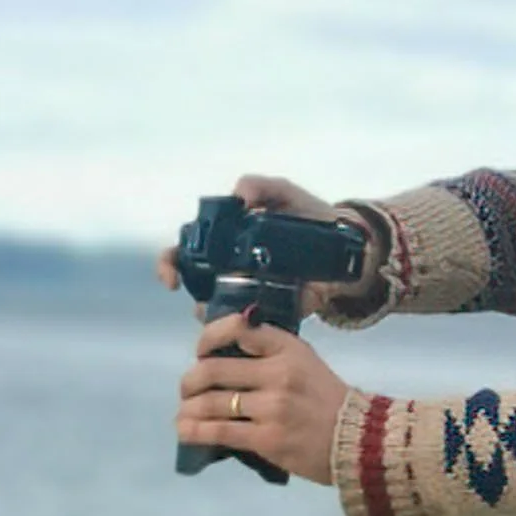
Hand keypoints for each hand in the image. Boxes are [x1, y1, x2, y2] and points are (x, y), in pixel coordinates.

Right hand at [155, 175, 371, 316]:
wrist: (345, 246)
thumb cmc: (309, 216)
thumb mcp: (286, 194)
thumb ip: (262, 186)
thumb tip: (240, 194)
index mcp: (227, 240)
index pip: (186, 249)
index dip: (170, 261)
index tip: (172, 272)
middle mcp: (229, 267)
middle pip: (190, 279)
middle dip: (176, 280)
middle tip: (178, 285)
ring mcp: (245, 292)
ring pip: (212, 308)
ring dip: (207, 310)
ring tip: (218, 304)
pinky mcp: (267, 312)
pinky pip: (246, 326)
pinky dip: (240, 328)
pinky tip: (245, 322)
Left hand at [177, 313, 349, 484]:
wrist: (360, 440)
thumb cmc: (327, 400)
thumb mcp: (304, 361)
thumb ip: (269, 351)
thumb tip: (222, 350)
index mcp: (287, 348)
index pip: (236, 329)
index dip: (207, 338)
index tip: (200, 351)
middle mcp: (277, 374)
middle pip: (213, 370)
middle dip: (190, 381)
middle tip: (187, 390)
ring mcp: (271, 408)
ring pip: (211, 403)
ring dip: (189, 409)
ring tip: (184, 414)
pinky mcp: (267, 439)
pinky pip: (220, 432)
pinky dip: (195, 431)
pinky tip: (185, 431)